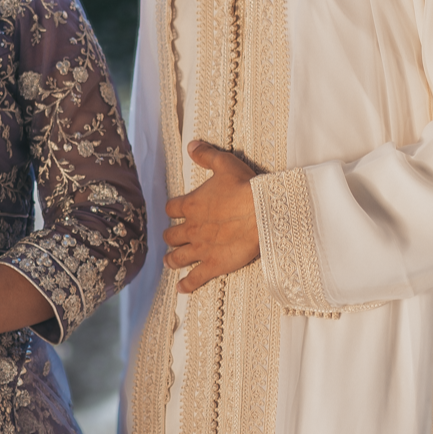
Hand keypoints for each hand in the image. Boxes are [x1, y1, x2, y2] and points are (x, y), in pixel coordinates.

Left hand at [163, 140, 259, 293]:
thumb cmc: (245, 187)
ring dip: (172, 260)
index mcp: (191, 205)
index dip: (173, 210)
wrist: (262, 212)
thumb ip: (206, 155)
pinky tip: (181, 288)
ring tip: (169, 262)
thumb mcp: (224, 164)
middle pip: (172, 235)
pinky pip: (194, 278)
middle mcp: (191, 229)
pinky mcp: (213, 265)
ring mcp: (201, 249)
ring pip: (178, 257)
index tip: (176, 212)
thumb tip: (192, 145)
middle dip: (171, 237)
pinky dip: (186, 284)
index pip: (172, 209)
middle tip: (172, 239)